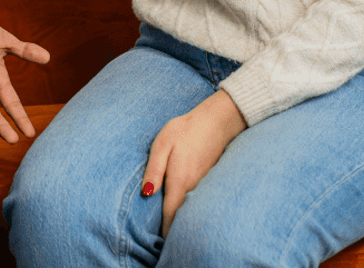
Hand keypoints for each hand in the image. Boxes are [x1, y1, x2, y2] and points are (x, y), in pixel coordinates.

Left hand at [141, 90, 247, 236]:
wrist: (217, 119)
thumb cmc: (185, 130)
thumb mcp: (162, 144)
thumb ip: (154, 170)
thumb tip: (147, 194)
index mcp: (180, 182)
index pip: (171, 216)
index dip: (164, 233)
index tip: (157, 244)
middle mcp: (194, 188)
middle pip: (183, 217)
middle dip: (173, 230)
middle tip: (160, 238)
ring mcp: (204, 184)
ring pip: (192, 210)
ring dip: (182, 219)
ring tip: (170, 226)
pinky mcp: (209, 179)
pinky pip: (199, 200)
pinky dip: (191, 208)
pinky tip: (183, 206)